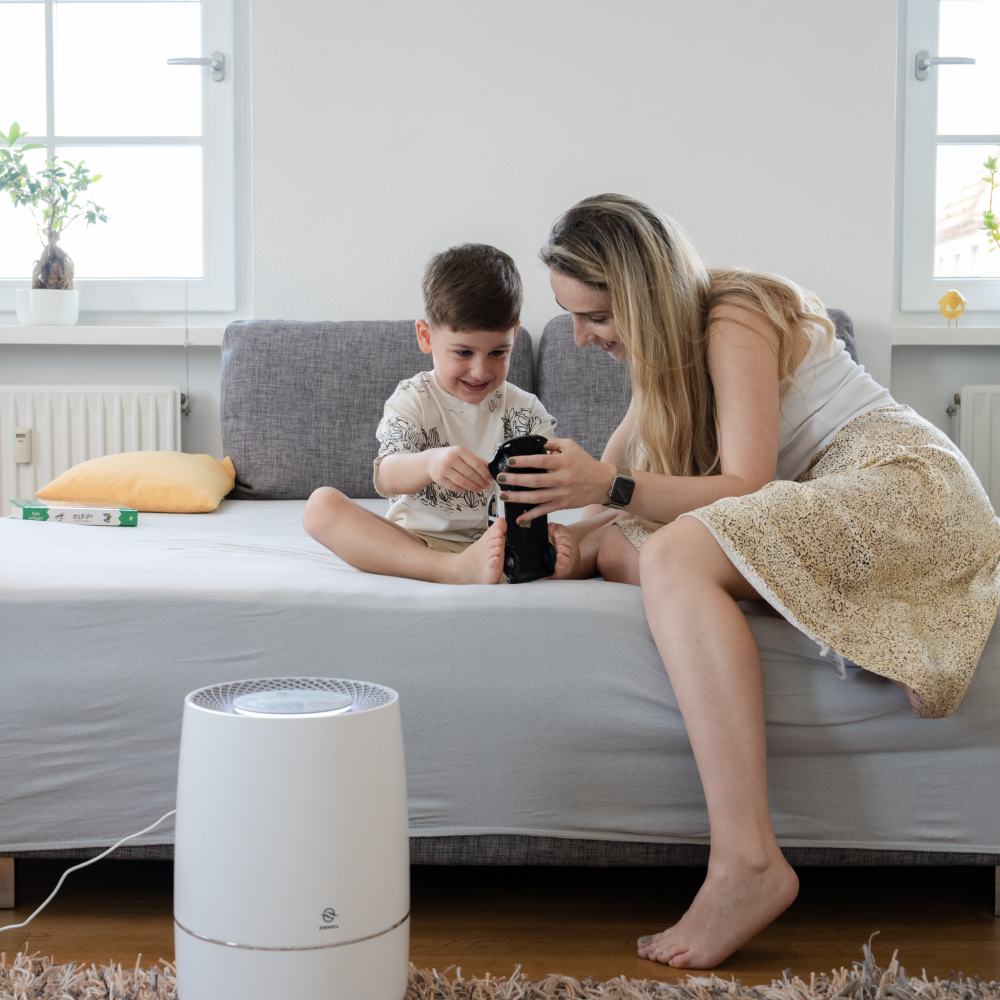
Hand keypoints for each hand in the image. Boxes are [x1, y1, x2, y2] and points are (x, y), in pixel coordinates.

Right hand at [426, 447, 492, 492]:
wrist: (431, 460)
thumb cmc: (450, 457)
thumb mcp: (462, 454)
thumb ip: (476, 460)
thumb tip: (489, 468)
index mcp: (459, 451)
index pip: (475, 463)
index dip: (484, 472)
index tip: (490, 478)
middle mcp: (450, 459)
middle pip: (470, 473)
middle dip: (480, 481)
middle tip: (486, 486)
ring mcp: (443, 470)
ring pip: (462, 482)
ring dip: (473, 487)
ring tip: (480, 489)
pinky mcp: (439, 479)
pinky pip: (454, 487)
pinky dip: (463, 490)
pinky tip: (468, 489)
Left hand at [495, 438, 615, 522]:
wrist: (602, 482)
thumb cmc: (584, 463)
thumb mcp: (570, 446)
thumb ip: (552, 444)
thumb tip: (534, 442)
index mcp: (563, 462)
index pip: (540, 461)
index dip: (523, 461)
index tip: (510, 462)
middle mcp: (562, 479)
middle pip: (535, 481)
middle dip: (515, 480)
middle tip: (500, 478)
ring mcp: (562, 494)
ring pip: (537, 498)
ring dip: (518, 498)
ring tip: (503, 496)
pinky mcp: (562, 505)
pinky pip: (544, 511)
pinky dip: (531, 515)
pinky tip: (519, 518)